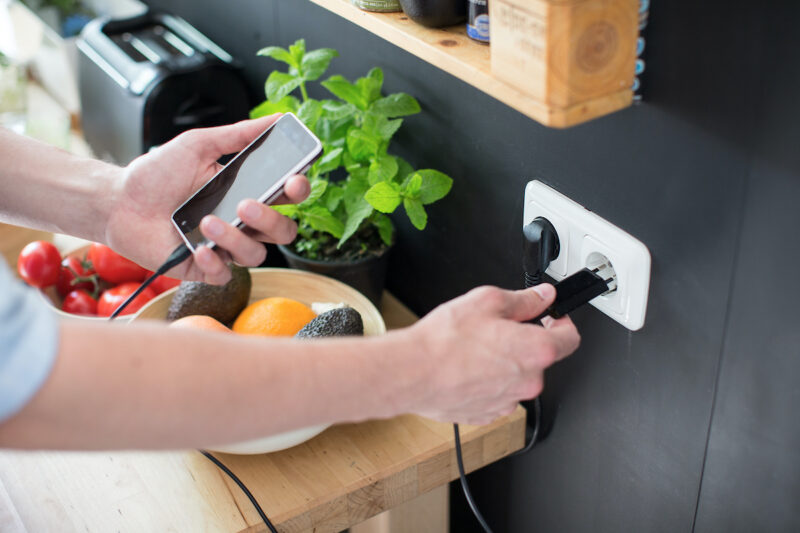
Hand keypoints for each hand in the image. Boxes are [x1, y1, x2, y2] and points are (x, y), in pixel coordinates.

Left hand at [105, 115, 309, 283]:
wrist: (118, 200)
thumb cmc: (157, 174)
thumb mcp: (198, 145)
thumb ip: (239, 134)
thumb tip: (275, 118)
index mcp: (247, 191)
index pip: (286, 197)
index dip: (297, 191)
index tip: (293, 181)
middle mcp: (240, 222)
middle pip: (282, 232)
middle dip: (271, 220)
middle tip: (245, 204)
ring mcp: (224, 246)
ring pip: (255, 255)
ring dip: (235, 239)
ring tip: (206, 222)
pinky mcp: (203, 267)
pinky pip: (224, 275)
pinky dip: (214, 263)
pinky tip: (198, 247)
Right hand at [407, 284, 579, 424]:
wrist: (413, 373)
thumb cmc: (445, 341)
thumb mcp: (487, 301)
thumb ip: (524, 300)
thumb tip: (543, 297)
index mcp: (536, 351)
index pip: (571, 338)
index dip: (562, 323)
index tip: (550, 317)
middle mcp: (528, 381)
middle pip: (539, 358)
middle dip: (522, 341)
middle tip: (496, 327)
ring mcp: (508, 402)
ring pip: (515, 377)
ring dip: (503, 363)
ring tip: (474, 349)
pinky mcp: (487, 414)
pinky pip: (496, 393)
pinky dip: (486, 381)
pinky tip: (465, 368)